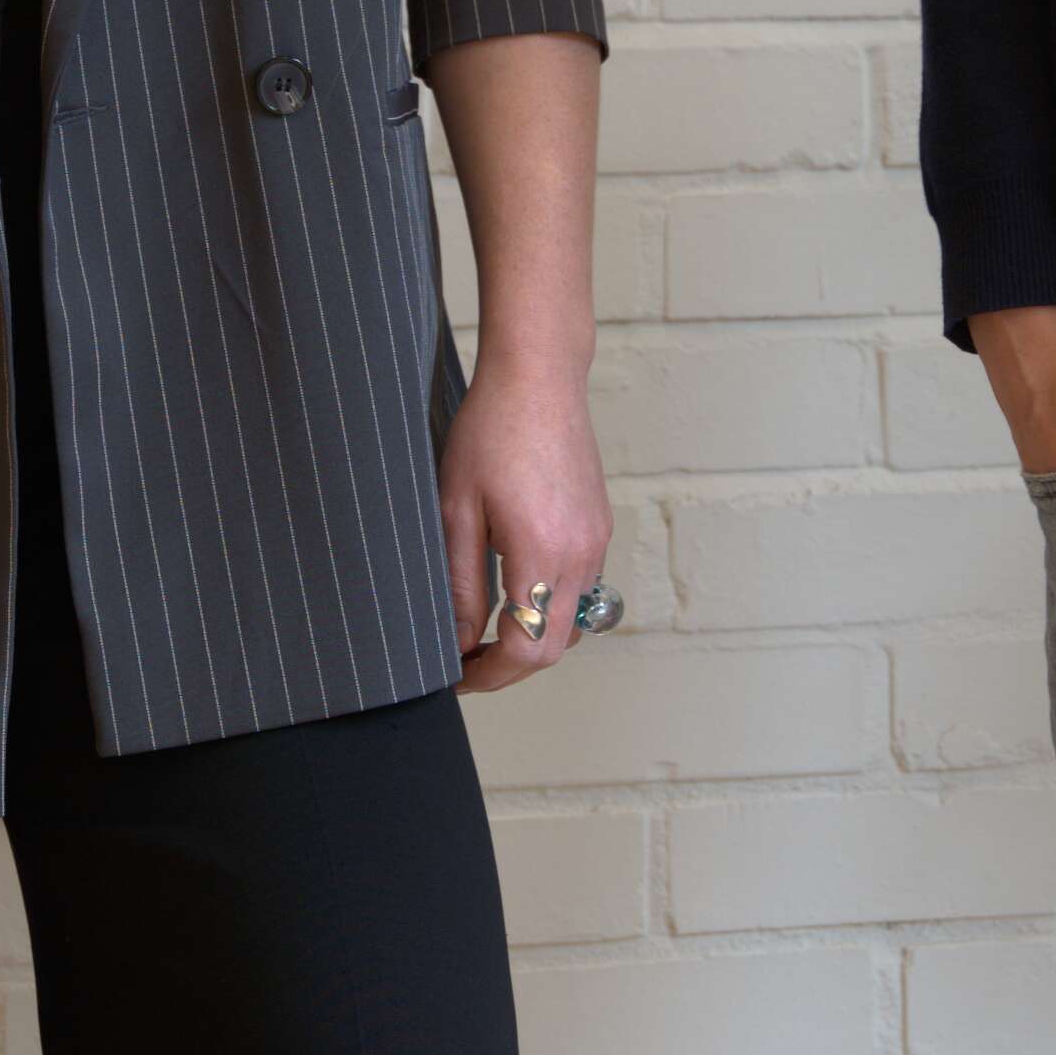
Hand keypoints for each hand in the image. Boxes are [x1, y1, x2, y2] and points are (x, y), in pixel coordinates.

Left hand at [443, 356, 605, 694]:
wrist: (538, 378)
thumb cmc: (491, 431)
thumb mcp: (456, 511)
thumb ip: (459, 584)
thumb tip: (459, 640)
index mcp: (542, 553)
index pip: (526, 651)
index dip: (488, 676)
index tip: (456, 677)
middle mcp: (581, 555)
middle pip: (554, 648)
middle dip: (508, 667)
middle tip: (464, 662)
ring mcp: (596, 542)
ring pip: (570, 622)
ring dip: (531, 638)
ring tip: (484, 630)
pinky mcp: (599, 527)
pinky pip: (579, 589)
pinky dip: (548, 607)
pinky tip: (512, 589)